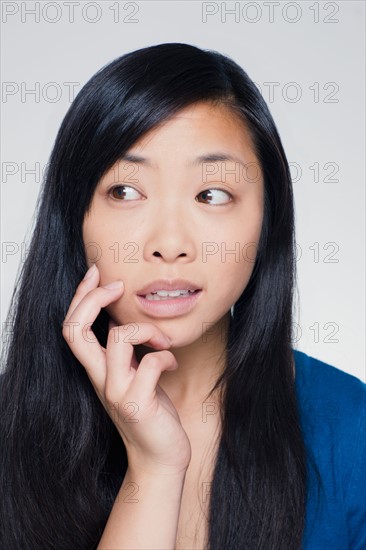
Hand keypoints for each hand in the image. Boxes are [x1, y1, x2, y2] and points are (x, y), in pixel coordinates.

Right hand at [62, 264, 191, 475]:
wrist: (160, 458)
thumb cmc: (151, 412)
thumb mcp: (133, 375)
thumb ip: (125, 350)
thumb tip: (123, 316)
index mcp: (97, 369)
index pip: (72, 327)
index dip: (81, 296)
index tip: (98, 273)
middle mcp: (100, 379)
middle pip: (75, 330)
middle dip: (93, 298)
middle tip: (119, 286)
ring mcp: (117, 392)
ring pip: (117, 337)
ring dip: (146, 329)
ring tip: (162, 340)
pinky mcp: (138, 404)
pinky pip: (149, 363)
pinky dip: (165, 355)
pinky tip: (171, 364)